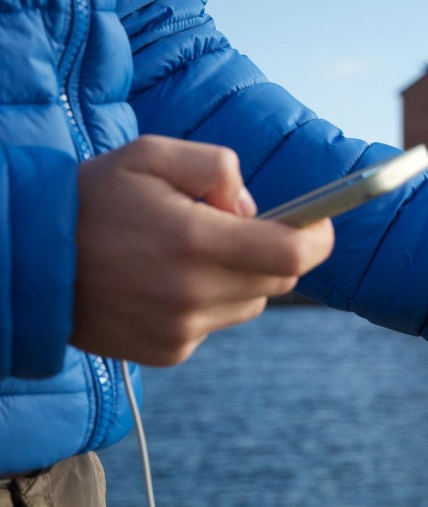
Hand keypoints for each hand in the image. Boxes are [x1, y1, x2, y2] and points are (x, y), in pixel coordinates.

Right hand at [70, 135, 333, 365]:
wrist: (27, 263)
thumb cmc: (92, 198)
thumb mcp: (150, 154)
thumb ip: (216, 165)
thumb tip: (253, 208)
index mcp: (194, 242)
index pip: (292, 254)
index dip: (318, 237)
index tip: (320, 222)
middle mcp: (192, 294)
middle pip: (280, 280)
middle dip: (275, 251)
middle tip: (238, 227)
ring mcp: (182, 329)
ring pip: (252, 303)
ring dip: (240, 277)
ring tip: (187, 254)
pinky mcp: (170, 352)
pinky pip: (217, 323)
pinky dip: (208, 302)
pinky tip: (165, 283)